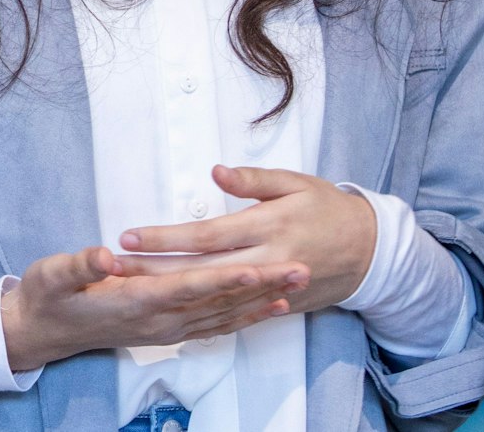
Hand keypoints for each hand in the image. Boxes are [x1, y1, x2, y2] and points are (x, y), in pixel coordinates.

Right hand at [0, 244, 307, 372]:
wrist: (44, 331)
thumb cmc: (48, 296)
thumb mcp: (53, 275)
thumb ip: (80, 265)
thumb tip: (105, 255)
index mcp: (135, 301)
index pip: (189, 287)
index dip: (224, 278)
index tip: (258, 267)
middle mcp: (158, 320)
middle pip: (219, 302)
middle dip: (261, 285)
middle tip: (300, 268)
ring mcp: (166, 330)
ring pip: (225, 315)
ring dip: (263, 300)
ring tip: (297, 283)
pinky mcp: (168, 331)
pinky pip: (216, 325)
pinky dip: (246, 317)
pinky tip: (269, 307)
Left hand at [116, 165, 377, 314]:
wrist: (371, 251)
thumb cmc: (327, 208)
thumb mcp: (295, 183)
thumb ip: (254, 180)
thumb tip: (216, 171)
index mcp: (268, 226)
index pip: (206, 236)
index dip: (166, 238)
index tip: (129, 237)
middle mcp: (267, 261)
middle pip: (200, 271)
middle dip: (153, 271)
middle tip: (112, 269)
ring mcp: (271, 288)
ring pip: (211, 294)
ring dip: (169, 292)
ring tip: (128, 288)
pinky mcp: (277, 305)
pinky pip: (233, 311)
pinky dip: (201, 311)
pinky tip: (170, 311)